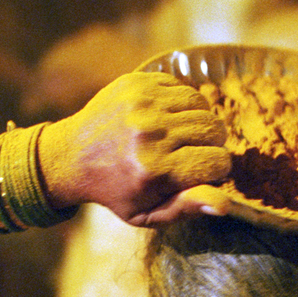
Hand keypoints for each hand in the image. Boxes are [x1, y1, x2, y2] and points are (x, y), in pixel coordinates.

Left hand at [44, 72, 230, 224]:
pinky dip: (182, 102)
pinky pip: (182, 87)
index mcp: (155, 170)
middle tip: (190, 153)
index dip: (215, 170)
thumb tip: (226, 204)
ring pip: (202, 104)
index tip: (199, 173)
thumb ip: (187, 208)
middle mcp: (149, 134)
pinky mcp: (137, 83)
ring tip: (180, 134)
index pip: (219, 162)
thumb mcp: (148, 214)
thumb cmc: (117, 191)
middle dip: (211, 144)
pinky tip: (166, 117)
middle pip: (214, 129)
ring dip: (198, 121)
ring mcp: (142, 103)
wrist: (72, 157)